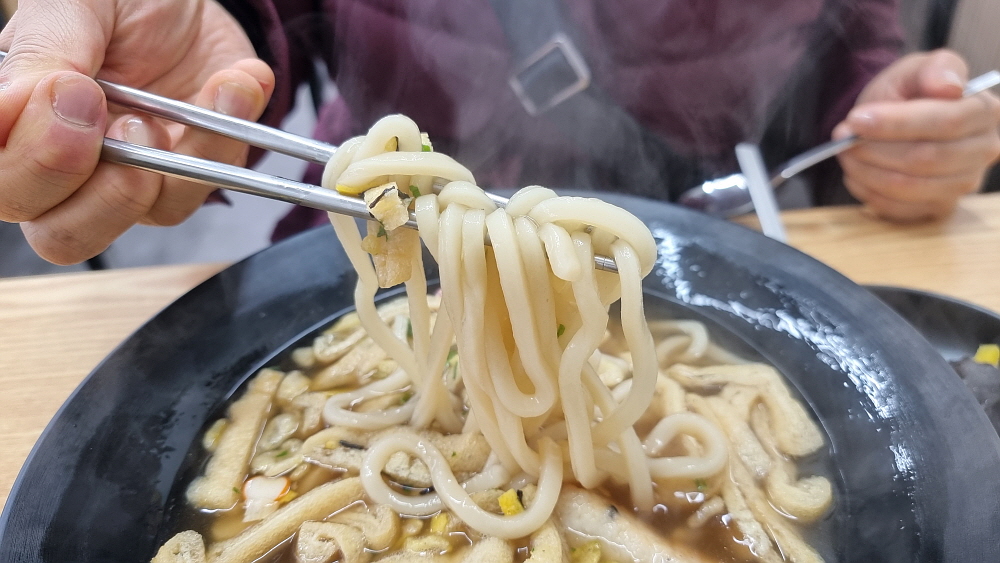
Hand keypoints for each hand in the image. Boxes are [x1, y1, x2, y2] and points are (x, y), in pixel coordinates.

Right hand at [0, 0, 274, 263]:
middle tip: (132, 122)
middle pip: (61, 236)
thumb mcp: (71, 4)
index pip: (5, 186)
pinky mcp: (188, 175)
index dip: (34, 162)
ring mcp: (129, 178)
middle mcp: (67, 168)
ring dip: (176, 161)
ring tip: (187, 100)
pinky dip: (227, 134)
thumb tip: (16, 106)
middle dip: (101, 191)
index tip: (74, 97)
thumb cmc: (117, 0)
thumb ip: (43, 52)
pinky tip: (234, 82)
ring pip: (143, 219)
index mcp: (18, 127)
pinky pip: (207, 185)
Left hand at [834, 49, 999, 220]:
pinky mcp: (940, 207)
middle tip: (842, 138)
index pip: (946, 121)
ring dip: (867, 171)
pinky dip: (869, 192)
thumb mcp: (915, 69)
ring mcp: (964, 183)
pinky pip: (900, 209)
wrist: (895, 120)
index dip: (896, 123)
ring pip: (910, 187)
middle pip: (925, 158)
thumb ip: (933, 68)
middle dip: (875, 149)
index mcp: (985, 112)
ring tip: (845, 153)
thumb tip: (948, 86)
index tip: (856, 120)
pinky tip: (856, 174)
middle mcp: (984, 151)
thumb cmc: (909, 93)